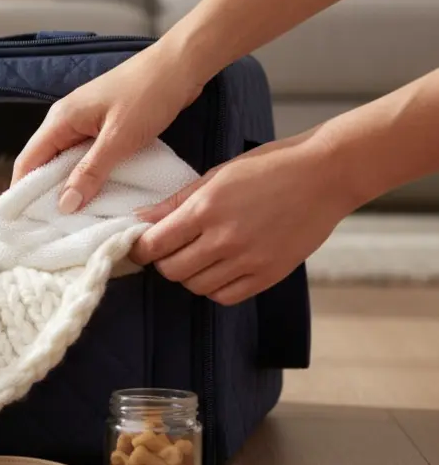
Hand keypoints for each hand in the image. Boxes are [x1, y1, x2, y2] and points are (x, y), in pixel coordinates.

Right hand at [12, 42, 207, 213]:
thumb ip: (90, 172)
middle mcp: (64, 121)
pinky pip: (85, 157)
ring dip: (68, 187)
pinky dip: (86, 176)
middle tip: (50, 230)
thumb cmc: (148, 95)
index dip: (21, 193)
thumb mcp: (119, 138)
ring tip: (73, 220)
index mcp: (60, 120)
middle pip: (43, 164)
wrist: (181, 65)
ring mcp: (83, 123)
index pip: (27, 162)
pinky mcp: (102, 127)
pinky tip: (95, 195)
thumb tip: (64, 205)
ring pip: (65, 162)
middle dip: (44, 195)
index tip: (24, 225)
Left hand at [128, 134, 355, 305]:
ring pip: (196, 286)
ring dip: (189, 275)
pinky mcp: (269, 274)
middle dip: (163, 262)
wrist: (326, 175)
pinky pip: (226, 296)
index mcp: (206, 209)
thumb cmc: (270, 167)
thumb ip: (175, 202)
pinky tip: (220, 269)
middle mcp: (225, 239)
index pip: (154, 245)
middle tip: (171, 249)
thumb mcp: (216, 175)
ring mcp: (249, 260)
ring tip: (199, 256)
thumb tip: (139, 219)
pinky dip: (215, 288)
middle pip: (172, 271)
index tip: (142, 245)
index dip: (141, 248)